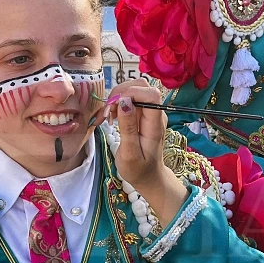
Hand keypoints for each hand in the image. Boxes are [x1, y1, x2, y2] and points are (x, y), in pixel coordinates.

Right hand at [109, 81, 189, 223]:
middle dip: (121, 92)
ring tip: (108, 116)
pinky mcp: (143, 114)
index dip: (131, 93)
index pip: (151, 94)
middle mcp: (155, 114)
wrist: (148, 176)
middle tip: (108, 112)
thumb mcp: (129, 154)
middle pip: (142, 86)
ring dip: (117, 97)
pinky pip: (130, 99)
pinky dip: (117, 103)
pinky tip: (111, 117)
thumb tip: (124, 102)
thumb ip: (128, 127)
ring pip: (134, 90)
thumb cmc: (139, 169)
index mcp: (155, 124)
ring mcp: (149, 112)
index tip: (114, 106)